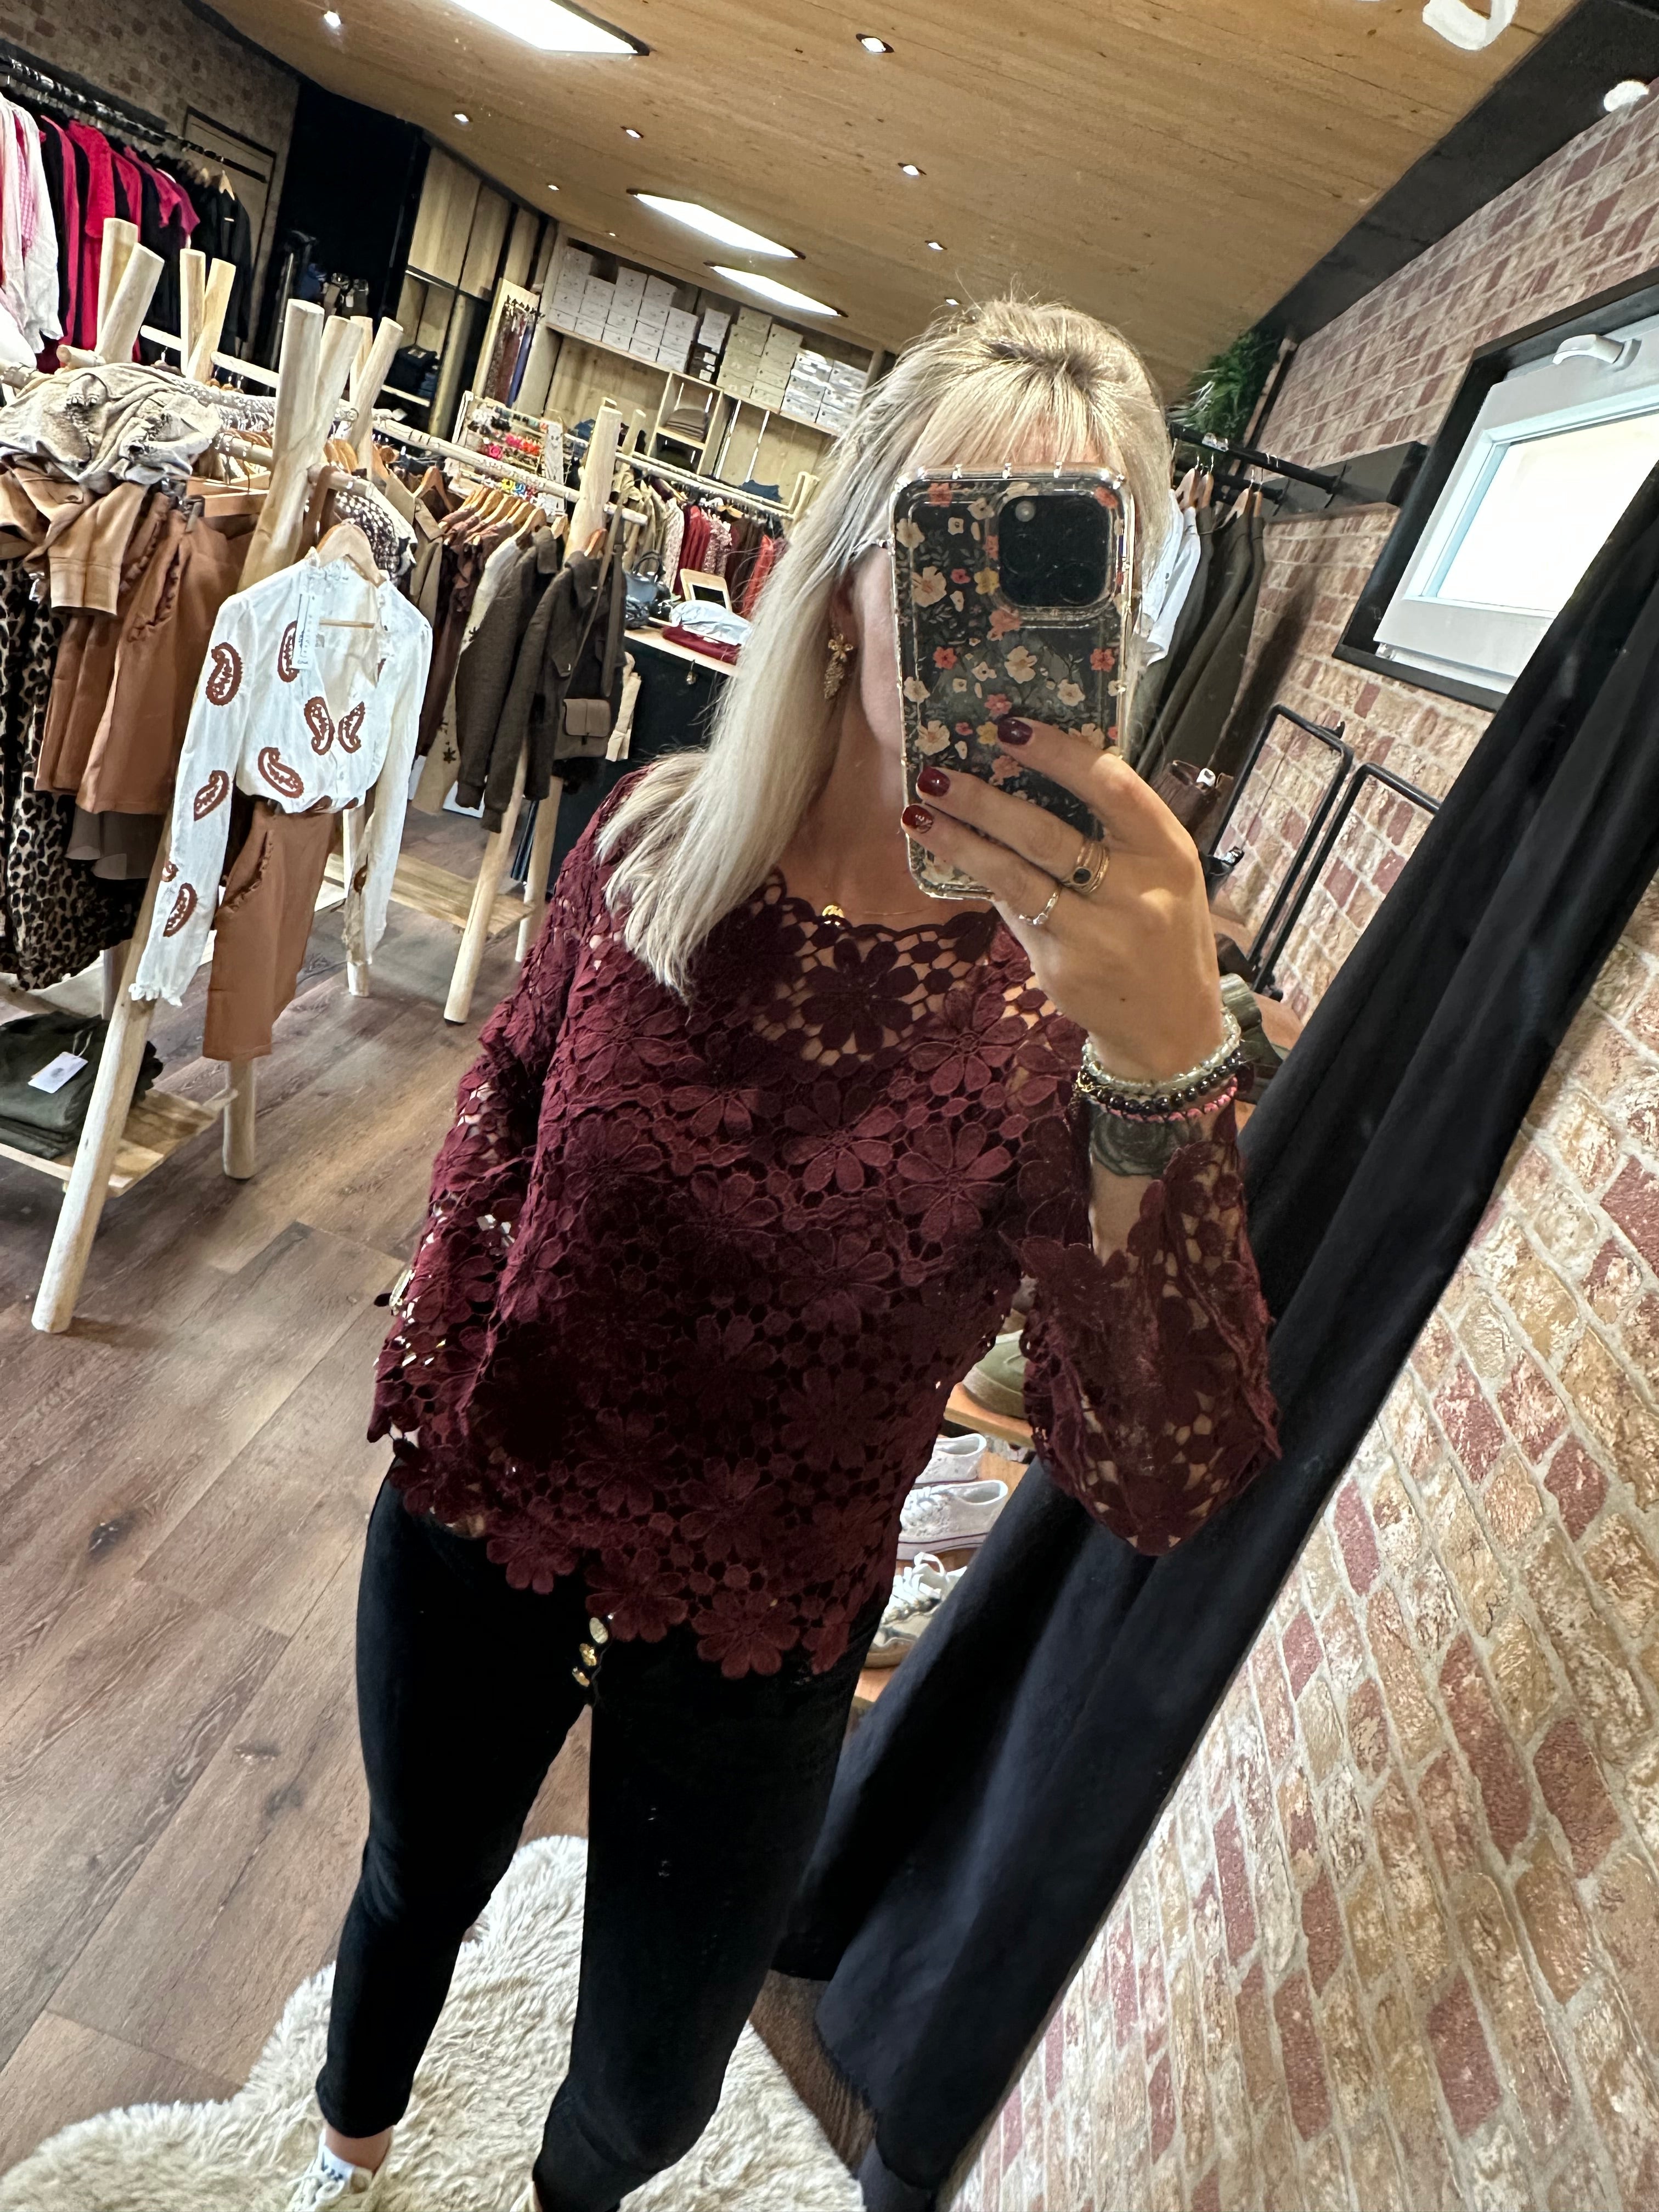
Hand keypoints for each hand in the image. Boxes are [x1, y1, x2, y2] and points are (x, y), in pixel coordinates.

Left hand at [901, 718, 1223, 1082]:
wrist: (1172, 1025)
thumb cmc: (1163, 929)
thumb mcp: (1162, 872)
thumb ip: (1114, 831)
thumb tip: (1028, 776)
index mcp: (1167, 851)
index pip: (1111, 787)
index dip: (1058, 754)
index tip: (1009, 728)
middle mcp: (1136, 893)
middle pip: (1047, 834)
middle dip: (984, 801)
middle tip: (937, 774)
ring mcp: (1097, 936)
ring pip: (1015, 877)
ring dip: (961, 843)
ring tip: (919, 814)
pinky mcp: (1063, 968)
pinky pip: (1013, 914)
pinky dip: (983, 883)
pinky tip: (953, 861)